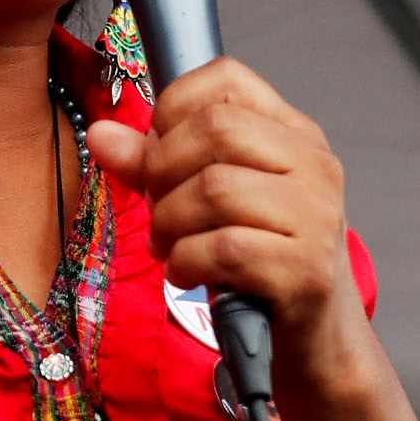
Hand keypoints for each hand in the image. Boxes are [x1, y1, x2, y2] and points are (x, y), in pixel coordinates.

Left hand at [85, 59, 365, 380]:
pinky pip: (224, 249)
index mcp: (295, 134)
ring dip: (169, 223)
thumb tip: (101, 134)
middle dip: (163, 171)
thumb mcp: (213, 203)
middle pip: (215, 130)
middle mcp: (315, 165)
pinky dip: (187, 262)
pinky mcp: (306, 270)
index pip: (227, 79)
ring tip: (169, 247)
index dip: (174, 107)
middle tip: (157, 209)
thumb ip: (156, 164)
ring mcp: (316, 216)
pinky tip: (186, 273)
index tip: (160, 151)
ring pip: (215, 189)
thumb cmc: (262, 262)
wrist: (318, 341)